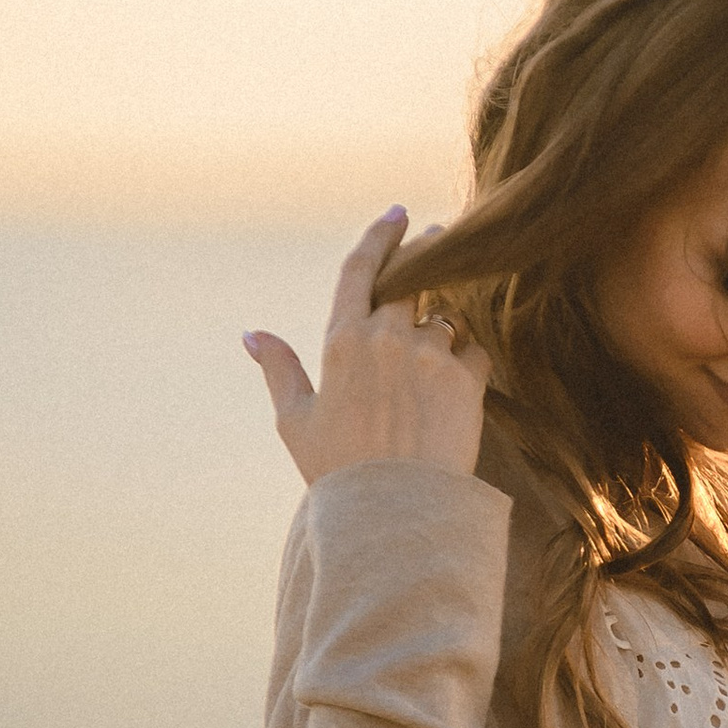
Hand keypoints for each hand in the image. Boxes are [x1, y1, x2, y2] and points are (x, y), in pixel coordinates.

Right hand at [243, 209, 487, 484]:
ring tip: (440, 350)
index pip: (361, 269)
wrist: (393, 513)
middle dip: (428, 256)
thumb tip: (252, 336)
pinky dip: (468, 361)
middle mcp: (388, 337)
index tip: (398, 214)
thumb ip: (279, 370)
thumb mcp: (296, 422)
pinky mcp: (467, 380)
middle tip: (439, 243)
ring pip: (446, 318)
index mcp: (342, 341)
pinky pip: (475, 351)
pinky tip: (459, 386)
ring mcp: (430, 356)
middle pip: (415, 278)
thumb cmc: (338, 472)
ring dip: (445, 324)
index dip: (380, 236)